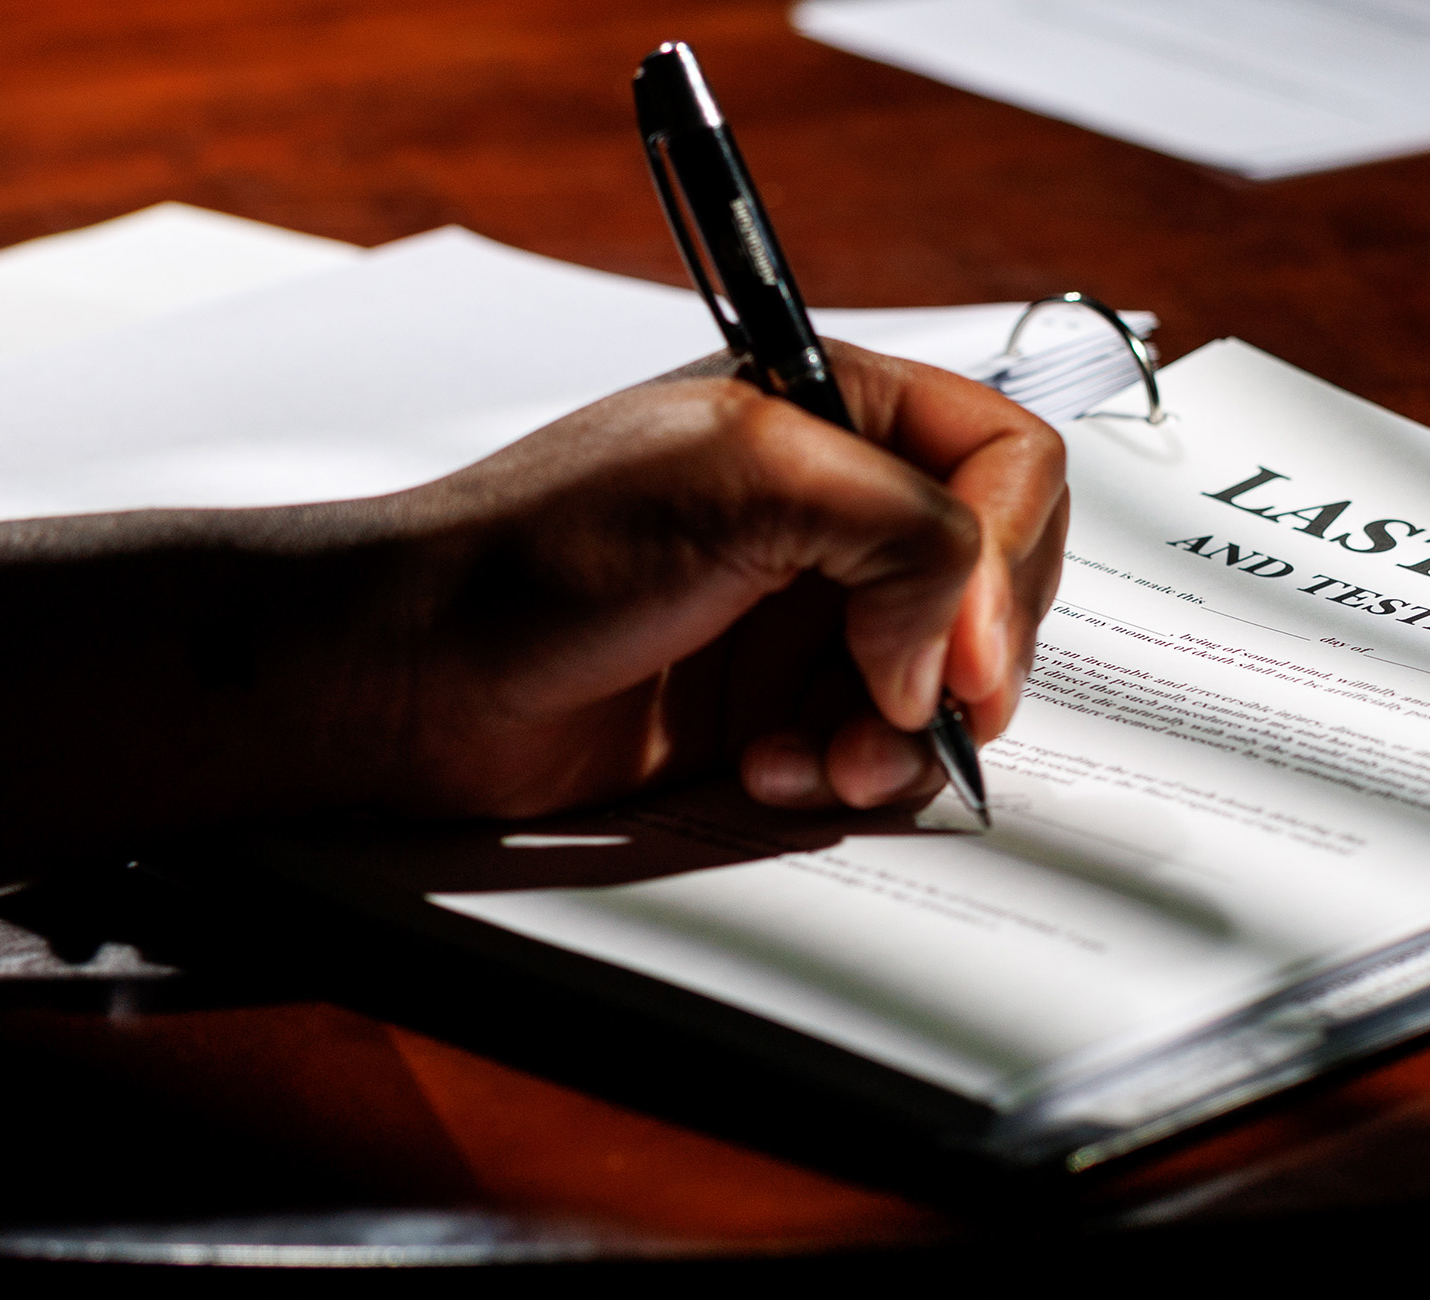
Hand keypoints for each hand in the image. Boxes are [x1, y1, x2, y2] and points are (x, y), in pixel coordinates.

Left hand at [376, 341, 1066, 818]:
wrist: (420, 677)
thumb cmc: (543, 548)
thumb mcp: (745, 480)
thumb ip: (906, 530)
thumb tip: (961, 649)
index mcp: (840, 411)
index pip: (1008, 463)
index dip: (1005, 557)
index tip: (955, 647)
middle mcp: (839, 504)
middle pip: (998, 578)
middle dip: (965, 661)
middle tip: (909, 709)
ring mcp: (815, 606)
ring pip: (951, 677)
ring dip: (904, 734)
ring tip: (830, 758)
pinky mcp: (783, 699)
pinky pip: (882, 744)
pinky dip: (851, 770)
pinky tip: (777, 770)